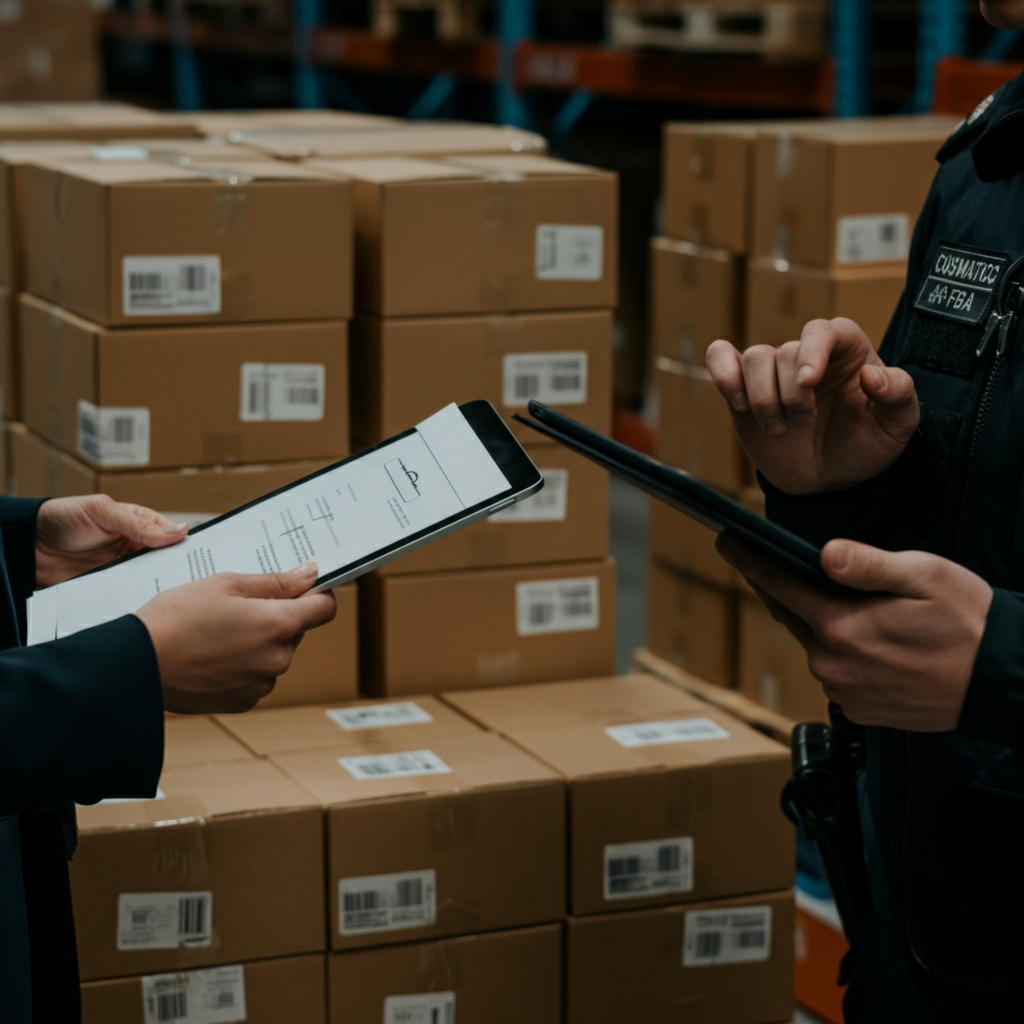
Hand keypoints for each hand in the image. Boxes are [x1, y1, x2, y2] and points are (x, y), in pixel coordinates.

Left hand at [36, 495, 187, 587]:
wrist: (29, 547)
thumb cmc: (64, 519)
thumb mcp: (103, 512)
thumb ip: (139, 523)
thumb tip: (180, 530)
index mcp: (141, 525)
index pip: (173, 536)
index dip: (188, 545)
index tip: (202, 557)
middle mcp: (136, 548)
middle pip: (167, 562)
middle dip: (177, 569)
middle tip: (190, 580)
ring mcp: (124, 570)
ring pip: (152, 580)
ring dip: (158, 586)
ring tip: (169, 595)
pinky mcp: (111, 588)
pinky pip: (130, 594)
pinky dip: (137, 598)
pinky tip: (144, 603)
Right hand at [136, 561, 336, 713]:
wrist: (136, 664)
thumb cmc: (175, 619)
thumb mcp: (226, 584)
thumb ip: (275, 581)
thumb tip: (310, 575)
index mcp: (279, 624)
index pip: (325, 609)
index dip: (317, 594)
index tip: (302, 589)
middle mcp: (278, 658)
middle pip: (296, 631)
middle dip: (276, 617)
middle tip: (236, 609)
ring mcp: (262, 684)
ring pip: (275, 654)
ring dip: (259, 643)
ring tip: (218, 634)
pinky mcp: (244, 702)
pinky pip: (257, 677)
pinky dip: (244, 666)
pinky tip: (214, 656)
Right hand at [705, 318, 919, 494]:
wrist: (827, 480)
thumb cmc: (863, 446)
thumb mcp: (897, 427)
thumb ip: (899, 396)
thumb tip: (873, 375)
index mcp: (847, 353)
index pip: (825, 330)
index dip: (813, 351)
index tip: (808, 382)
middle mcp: (807, 355)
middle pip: (784, 351)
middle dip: (790, 395)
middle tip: (804, 423)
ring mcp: (772, 372)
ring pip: (755, 358)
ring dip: (762, 398)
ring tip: (778, 428)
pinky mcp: (743, 389)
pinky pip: (721, 359)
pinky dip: (723, 373)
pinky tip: (737, 403)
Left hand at [717, 533, 992, 731]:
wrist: (1004, 682)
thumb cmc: (969, 622)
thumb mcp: (923, 577)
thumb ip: (868, 565)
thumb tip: (823, 554)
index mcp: (841, 627)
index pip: (779, 586)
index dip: (750, 561)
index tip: (726, 541)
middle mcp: (832, 665)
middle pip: (792, 616)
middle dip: (779, 588)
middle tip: (766, 561)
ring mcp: (844, 692)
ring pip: (815, 644)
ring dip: (819, 623)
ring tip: (844, 603)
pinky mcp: (859, 711)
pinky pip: (837, 672)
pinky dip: (842, 653)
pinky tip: (870, 643)